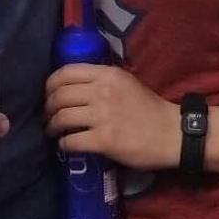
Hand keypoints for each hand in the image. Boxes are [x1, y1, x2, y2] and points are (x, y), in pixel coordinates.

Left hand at [45, 64, 180, 171]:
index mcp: (107, 74)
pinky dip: (63, 144)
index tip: (48, 95)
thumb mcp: (126, 83)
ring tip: (53, 131)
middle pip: (59, 95)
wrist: (170, 133)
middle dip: (48, 107)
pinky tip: (65, 145)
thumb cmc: (149, 108)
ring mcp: (102, 115)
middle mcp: (102, 91)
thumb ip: (101, 80)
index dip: (50, 84)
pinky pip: (71, 140)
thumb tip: (74, 86)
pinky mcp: (103, 140)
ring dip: (52, 126)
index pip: (66, 72)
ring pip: (61, 117)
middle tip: (48, 116)